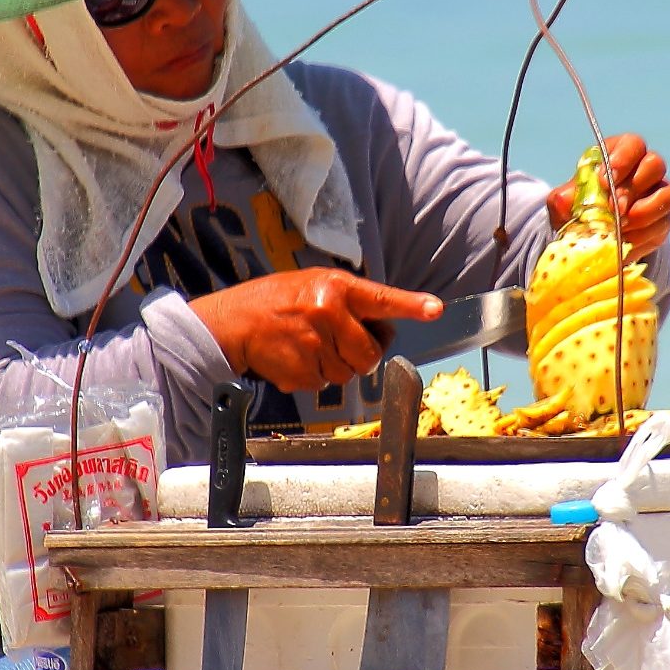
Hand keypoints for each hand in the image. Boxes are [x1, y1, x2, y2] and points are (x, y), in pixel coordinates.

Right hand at [190, 268, 442, 392]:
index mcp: (336, 287)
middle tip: (339, 344)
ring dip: (332, 367)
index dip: (411, 304)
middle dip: (361, 357)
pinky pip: (322, 384)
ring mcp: (315, 342)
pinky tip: (293, 357)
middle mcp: (328, 312)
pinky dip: (311, 377)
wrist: (233, 322)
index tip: (436, 309)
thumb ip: (349, 303)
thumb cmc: (277, 302)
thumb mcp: (314, 285)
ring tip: (306, 345)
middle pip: (370, 354)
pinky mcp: (301, 368)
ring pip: (347, 374)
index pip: (381, 298)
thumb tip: (382, 329)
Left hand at [545, 134, 669, 256]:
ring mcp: (658, 194)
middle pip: (655, 164)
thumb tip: (564, 199)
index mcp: (620, 154)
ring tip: (621, 226)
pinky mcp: (663, 220)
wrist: (590, 236)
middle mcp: (644, 169)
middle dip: (632, 188)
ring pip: (668, 194)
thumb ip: (563, 199)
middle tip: (614, 209)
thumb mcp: (564, 203)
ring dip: (644, 212)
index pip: (632, 144)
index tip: (603, 181)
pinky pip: (664, 224)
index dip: (622, 159)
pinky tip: (625, 241)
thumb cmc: (577, 208)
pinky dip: (644, 235)